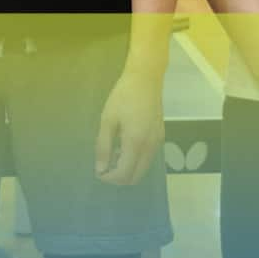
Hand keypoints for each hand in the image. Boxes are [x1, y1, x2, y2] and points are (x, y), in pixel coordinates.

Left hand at [95, 68, 164, 185]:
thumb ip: (103, 146)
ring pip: (143, 169)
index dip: (110, 178)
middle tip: (104, 167)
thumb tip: (100, 169)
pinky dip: (135, 161)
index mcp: (136, 143)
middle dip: (119, 177)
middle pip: (136, 176)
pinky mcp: (160, 137)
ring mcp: (157, 143)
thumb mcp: (108, 120)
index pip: (124, 173)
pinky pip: (148, 158)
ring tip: (111, 155)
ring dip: (128, 169)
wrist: (146, 79)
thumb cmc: (123, 96)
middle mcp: (150, 147)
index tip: (98, 172)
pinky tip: (123, 148)